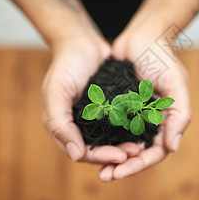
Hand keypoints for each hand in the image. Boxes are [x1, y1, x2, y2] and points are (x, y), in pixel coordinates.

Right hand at [41, 28, 142, 163]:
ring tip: (139, 147)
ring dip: (123, 146)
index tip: (120, 157)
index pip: (81, 152)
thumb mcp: (57, 92)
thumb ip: (60, 123)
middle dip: (115, 154)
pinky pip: (117, 125)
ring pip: (109, 141)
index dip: (100, 157)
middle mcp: (77, 126)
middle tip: (134, 153)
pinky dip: (127, 131)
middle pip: (97, 150)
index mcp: (62, 126)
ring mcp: (93, 118)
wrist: (82, 42)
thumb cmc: (66, 65)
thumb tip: (76, 155)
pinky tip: (141, 132)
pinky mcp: (107, 109)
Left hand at [99, 25, 191, 181]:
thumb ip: (179, 115)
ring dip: (112, 157)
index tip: (120, 172)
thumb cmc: (162, 57)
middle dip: (123, 166)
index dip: (139, 165)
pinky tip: (90, 146)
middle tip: (105, 176)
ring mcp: (133, 115)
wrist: (142, 35)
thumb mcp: (176, 84)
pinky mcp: (118, 107)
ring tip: (97, 168)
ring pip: (123, 144)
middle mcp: (150, 122)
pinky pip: (111, 128)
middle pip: (138, 153)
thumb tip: (173, 148)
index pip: (156, 151)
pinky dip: (104, 140)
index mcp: (167, 121)